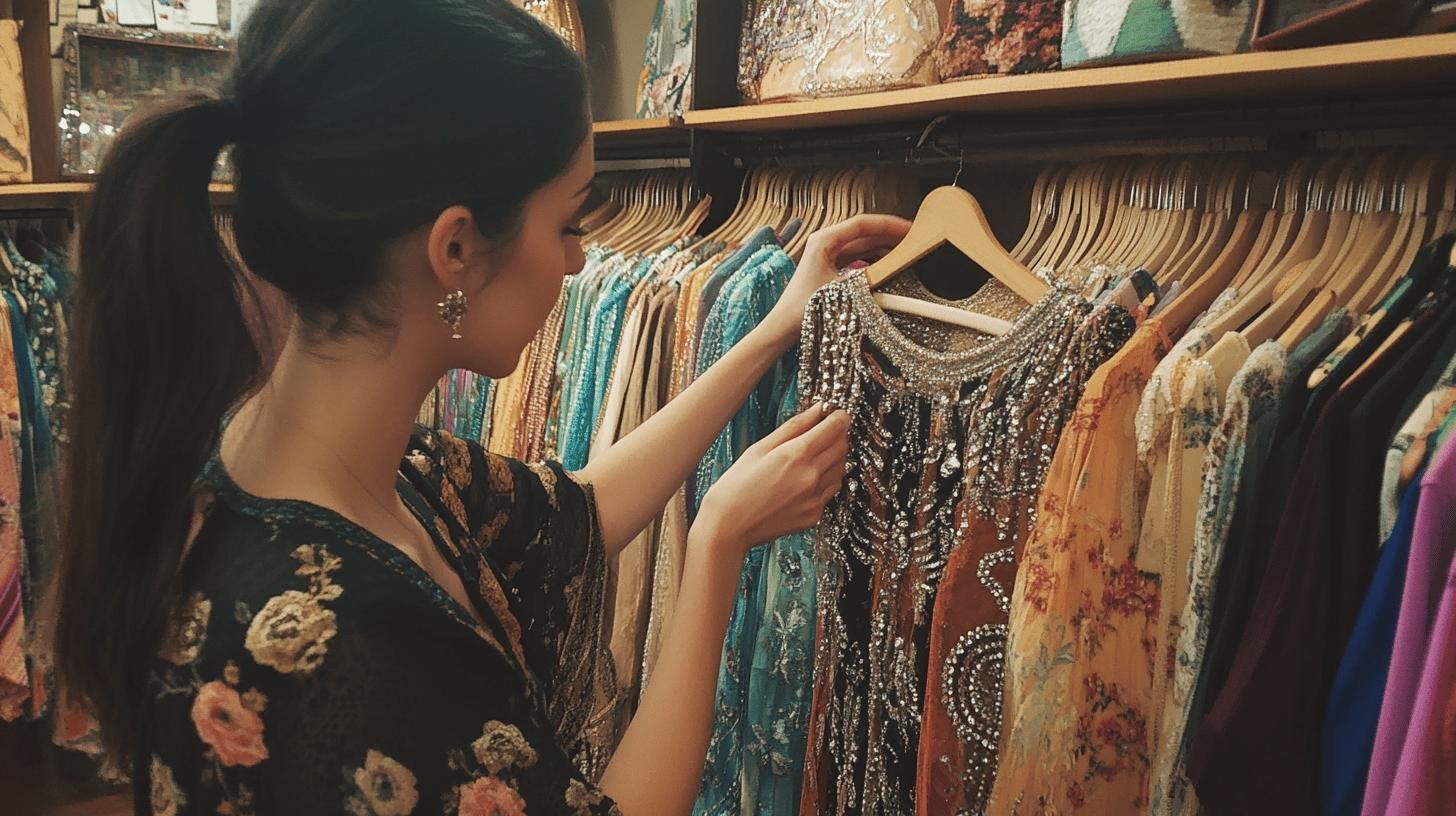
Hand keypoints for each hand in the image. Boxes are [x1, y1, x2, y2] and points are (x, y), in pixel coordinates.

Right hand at [695, 405, 850, 558]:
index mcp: (796, 455)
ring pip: (841, 469)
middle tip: (825, 432)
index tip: (837, 413)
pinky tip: (806, 479)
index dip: (839, 417)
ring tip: (813, 456)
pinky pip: (831, 491)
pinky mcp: (814, 515)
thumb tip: (817, 409)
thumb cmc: (737, 484)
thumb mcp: (760, 447)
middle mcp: (811, 476)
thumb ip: (794, 426)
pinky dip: (826, 480)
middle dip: (838, 435)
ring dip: (834, 458)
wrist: (729, 525)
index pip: (835, 428)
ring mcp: (815, 498)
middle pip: (842, 446)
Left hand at [758, 214, 911, 349]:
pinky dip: (873, 260)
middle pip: (864, 233)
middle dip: (889, 235)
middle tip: (914, 239)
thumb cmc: (805, 308)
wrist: (783, 327)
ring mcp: (826, 254)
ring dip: (883, 248)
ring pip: (862, 245)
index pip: (863, 224)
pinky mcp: (828, 267)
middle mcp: (825, 242)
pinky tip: (890, 265)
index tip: (910, 228)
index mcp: (824, 240)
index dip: (889, 225)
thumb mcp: (844, 290)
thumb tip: (898, 269)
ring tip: (907, 251)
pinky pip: (857, 258)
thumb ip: (872, 277)